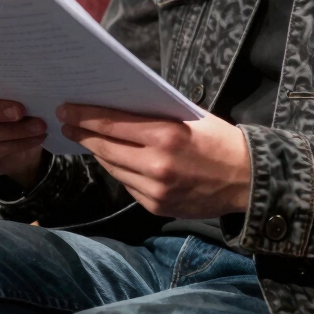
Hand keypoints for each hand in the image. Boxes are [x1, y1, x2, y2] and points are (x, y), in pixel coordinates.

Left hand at [57, 103, 250, 218]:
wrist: (247, 180)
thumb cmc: (220, 139)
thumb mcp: (191, 117)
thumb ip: (157, 114)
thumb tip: (122, 106)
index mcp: (166, 135)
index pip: (114, 124)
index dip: (86, 116)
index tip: (67, 109)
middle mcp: (156, 165)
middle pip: (106, 148)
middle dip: (83, 134)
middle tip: (66, 122)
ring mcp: (155, 190)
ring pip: (113, 168)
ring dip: (98, 152)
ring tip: (85, 138)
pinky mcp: (156, 207)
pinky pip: (128, 184)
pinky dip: (118, 169)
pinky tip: (112, 157)